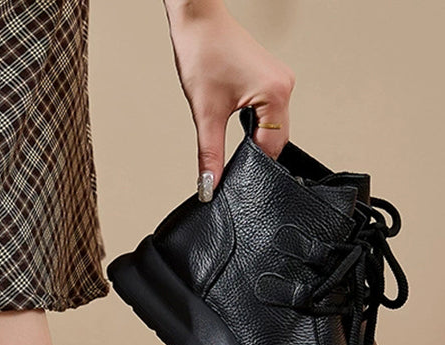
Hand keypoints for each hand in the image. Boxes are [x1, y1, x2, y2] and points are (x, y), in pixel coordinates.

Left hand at [163, 0, 294, 197]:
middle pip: (276, 139)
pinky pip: (269, 113)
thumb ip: (210, 154)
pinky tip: (239, 131)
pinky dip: (255, 126)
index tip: (236, 182)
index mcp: (275, 94)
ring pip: (273, 127)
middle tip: (233, 171)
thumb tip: (210, 185)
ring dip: (255, 141)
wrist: (198, 21)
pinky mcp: (270, 79)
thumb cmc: (203, 52)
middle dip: (255, 156)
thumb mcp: (204, 114)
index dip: (253, 168)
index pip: (272, 148)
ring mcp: (279, 81)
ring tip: (235, 149)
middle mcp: (284, 86)